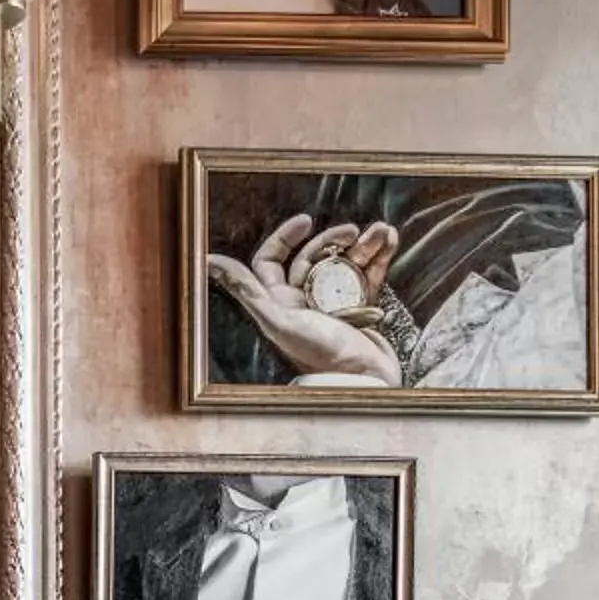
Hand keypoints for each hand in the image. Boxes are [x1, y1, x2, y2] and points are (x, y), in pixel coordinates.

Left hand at [205, 214, 404, 387]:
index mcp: (278, 304)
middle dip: (333, 239)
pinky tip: (390, 238)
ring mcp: (334, 303)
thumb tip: (208, 262)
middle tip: (352, 232)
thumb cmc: (320, 354)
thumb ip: (246, 289)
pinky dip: (380, 255)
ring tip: (381, 232)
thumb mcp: (278, 319)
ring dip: (364, 243)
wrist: (364, 380)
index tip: (306, 220)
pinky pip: (370, 273)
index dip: (283, 238)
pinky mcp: (362, 307)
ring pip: (345, 262)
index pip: (270, 261)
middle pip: (313, 257)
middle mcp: (303, 302)